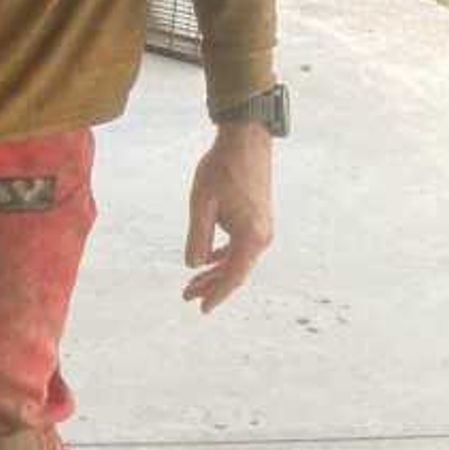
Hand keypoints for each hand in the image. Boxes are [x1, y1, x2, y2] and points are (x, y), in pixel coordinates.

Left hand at [183, 122, 273, 312]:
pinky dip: (223, 256)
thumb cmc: (222, 170)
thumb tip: (193, 265)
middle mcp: (261, 236)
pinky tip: (207, 261)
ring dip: (216, 271)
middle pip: (235, 271)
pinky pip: (240, 247)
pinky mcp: (257, 219)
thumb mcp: (202, 204)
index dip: (216, 294)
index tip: (200, 308)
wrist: (245, 142)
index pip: (233, 276)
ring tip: (192, 282)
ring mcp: (262, 228)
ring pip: (237, 260)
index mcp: (251, 236)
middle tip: (186, 295)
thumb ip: (198, 237)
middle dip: (211, 285)